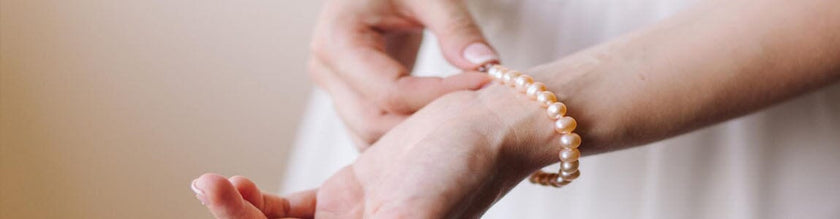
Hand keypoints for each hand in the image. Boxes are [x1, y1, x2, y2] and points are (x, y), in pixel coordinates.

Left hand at [193, 86, 559, 217]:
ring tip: (212, 184)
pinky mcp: (348, 196)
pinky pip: (289, 211)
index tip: (236, 218)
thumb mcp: (417, 215)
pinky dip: (257, 202)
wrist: (490, 124)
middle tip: (213, 193)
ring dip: (240, 213)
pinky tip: (235, 184)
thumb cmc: (469, 168)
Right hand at [309, 0, 498, 149]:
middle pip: (375, 124)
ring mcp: (335, 88)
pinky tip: (441, 119)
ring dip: (416, 137)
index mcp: (338, 40)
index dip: (440, 96)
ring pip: (371, 136)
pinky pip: (375, 130)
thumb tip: (485, 63)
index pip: (391, 92)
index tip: (484, 84)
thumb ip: (456, 27)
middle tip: (475, 110)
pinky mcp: (349, 97)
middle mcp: (327, 71)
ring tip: (460, 117)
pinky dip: (407, 134)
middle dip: (426, 126)